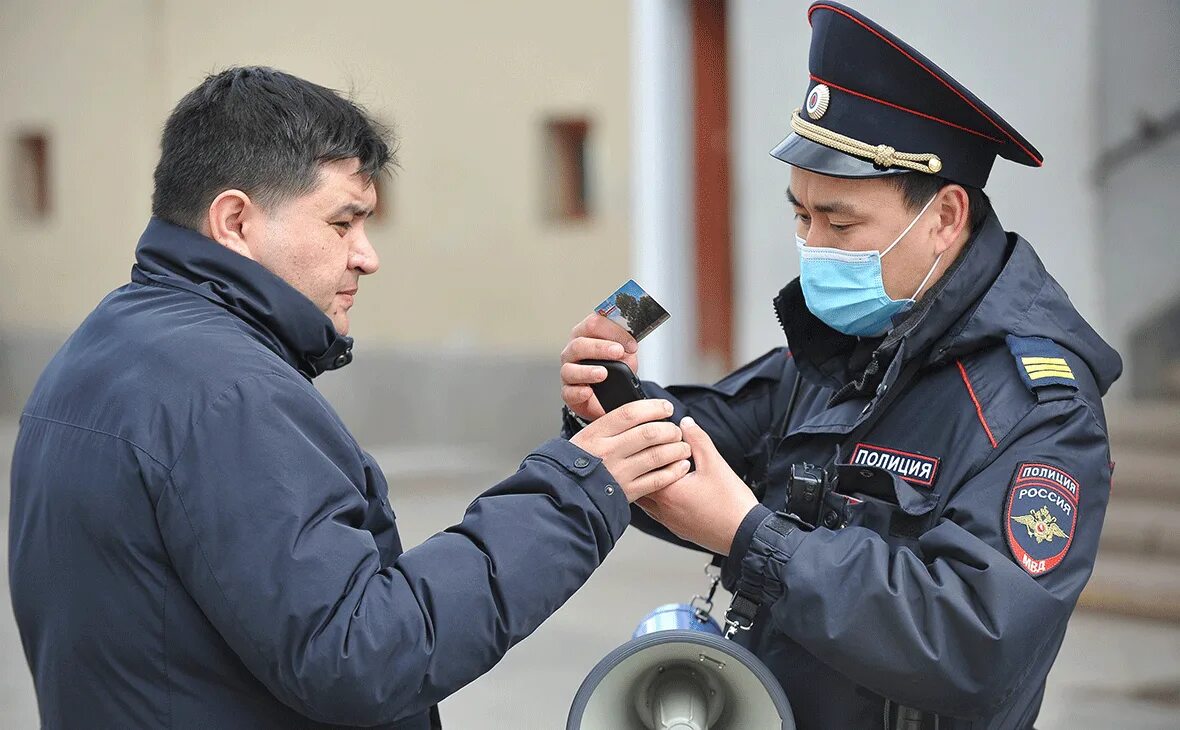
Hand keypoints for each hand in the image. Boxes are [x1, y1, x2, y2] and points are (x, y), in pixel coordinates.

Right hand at [560, 313, 639, 420]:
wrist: (610, 394)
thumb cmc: (614, 368)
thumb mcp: (624, 354)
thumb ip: (626, 347)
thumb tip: (630, 346)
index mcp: (585, 335)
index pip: (593, 324)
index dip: (613, 330)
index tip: (630, 343)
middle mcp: (573, 351)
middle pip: (579, 344)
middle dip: (600, 347)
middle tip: (618, 352)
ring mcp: (568, 371)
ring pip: (570, 368)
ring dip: (587, 371)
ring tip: (603, 373)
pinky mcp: (568, 392)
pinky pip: (568, 392)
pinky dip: (578, 392)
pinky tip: (588, 392)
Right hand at [570, 399, 690, 502]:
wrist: (567, 494)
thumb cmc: (577, 464)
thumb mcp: (586, 437)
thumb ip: (610, 425)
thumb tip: (640, 411)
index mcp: (597, 434)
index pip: (630, 413)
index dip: (653, 407)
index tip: (666, 408)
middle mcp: (608, 452)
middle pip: (649, 433)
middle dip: (670, 430)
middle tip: (676, 431)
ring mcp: (619, 473)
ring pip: (657, 456)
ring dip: (676, 450)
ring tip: (683, 447)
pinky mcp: (627, 492)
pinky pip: (658, 480)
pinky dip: (674, 472)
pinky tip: (681, 466)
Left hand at [636, 417, 758, 553]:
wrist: (746, 534)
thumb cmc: (731, 504)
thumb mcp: (715, 463)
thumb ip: (697, 440)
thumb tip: (685, 424)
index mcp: (668, 491)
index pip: (644, 466)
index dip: (649, 450)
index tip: (658, 440)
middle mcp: (663, 509)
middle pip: (640, 484)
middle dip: (645, 468)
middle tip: (655, 454)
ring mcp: (669, 521)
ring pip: (646, 501)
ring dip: (650, 485)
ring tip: (660, 471)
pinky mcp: (677, 529)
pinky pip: (657, 513)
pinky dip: (659, 500)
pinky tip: (670, 492)